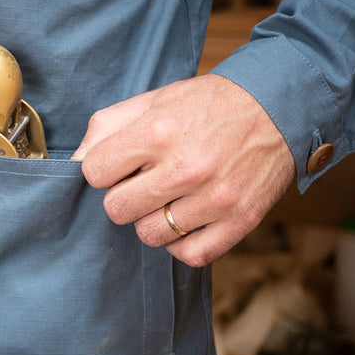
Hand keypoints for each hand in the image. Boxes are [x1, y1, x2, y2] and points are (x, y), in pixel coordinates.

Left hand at [72, 74, 294, 266]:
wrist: (280, 106)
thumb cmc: (210, 104)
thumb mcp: (155, 99)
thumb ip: (108, 126)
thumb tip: (74, 161)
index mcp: (159, 132)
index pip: (94, 172)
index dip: (103, 170)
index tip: (120, 165)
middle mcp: (186, 167)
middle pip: (116, 209)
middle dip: (123, 197)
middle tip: (143, 184)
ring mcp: (215, 198)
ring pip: (149, 235)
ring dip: (152, 220)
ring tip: (170, 198)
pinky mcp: (240, 221)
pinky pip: (189, 254)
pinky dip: (182, 243)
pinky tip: (187, 220)